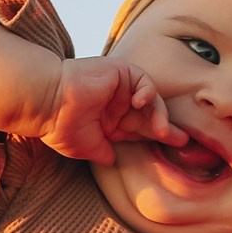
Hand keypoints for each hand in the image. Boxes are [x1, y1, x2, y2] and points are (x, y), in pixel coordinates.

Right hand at [37, 56, 188, 166]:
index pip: (140, 130)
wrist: (48, 104)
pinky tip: (140, 102)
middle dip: (167, 127)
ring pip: (150, 98)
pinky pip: (143, 79)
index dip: (157, 138)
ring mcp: (119, 88)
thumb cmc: (61, 126)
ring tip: (161, 130)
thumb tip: (113, 160)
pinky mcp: (119, 72)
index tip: (175, 148)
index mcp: (110, 122)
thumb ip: (103, 153)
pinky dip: (147, 90)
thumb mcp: (86, 148)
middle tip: (183, 140)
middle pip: (149, 115)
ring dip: (158, 114)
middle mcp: (116, 104)